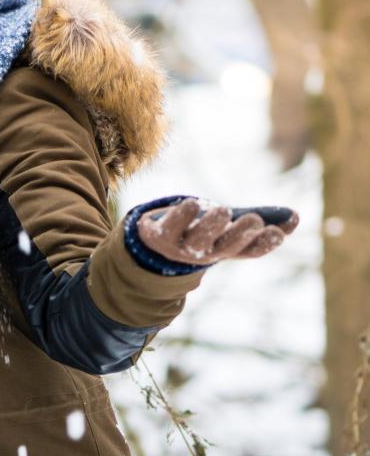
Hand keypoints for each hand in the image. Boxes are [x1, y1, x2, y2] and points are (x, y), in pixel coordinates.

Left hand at [136, 198, 298, 264]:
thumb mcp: (232, 225)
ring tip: (223, 210)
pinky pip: (170, 228)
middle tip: (253, 220)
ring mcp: (183, 246)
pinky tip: (192, 204)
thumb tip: (296, 217)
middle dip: (240, 234)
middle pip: (226, 246)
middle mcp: (208, 251)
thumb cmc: (202, 230)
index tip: (277, 232)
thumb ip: (262, 217)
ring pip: (198, 240)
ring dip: (211, 226)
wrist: (158, 241)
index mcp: (228, 248)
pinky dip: (180, 217)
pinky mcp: (161, 236)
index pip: (250, 250)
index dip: (264, 243)